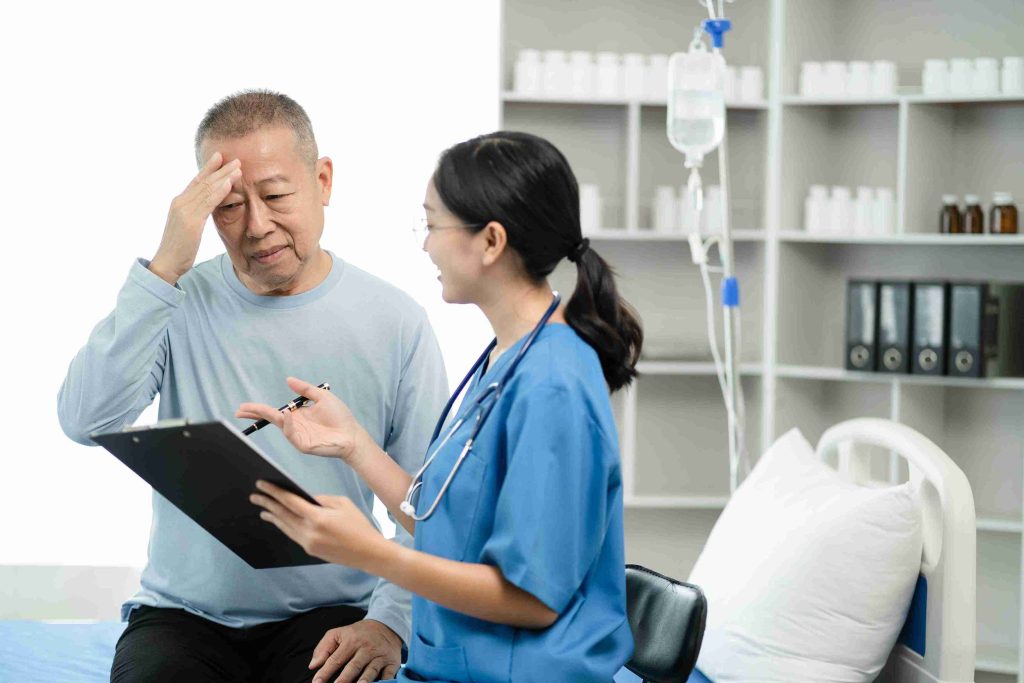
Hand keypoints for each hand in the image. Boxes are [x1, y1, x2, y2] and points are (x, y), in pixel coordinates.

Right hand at [149, 152, 241, 283]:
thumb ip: (197, 214)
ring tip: (238, 167)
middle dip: (220, 169)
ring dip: (224, 177)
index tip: (220, 157)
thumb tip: (207, 208)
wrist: (167, 263)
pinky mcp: (190, 221)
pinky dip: (219, 192)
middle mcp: (180, 202)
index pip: (196, 181)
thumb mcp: (189, 227)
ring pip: (207, 189)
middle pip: (203, 181)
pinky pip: (207, 203)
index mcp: (180, 203)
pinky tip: (229, 184)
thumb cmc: (179, 249)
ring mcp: (184, 210)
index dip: (209, 169)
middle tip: (235, 158)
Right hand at [237, 377, 370, 461]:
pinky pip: (292, 434)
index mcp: (297, 415)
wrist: (352, 434)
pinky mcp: (304, 445)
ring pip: (281, 425)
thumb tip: (287, 379)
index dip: (258, 410)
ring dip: (273, 417)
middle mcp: (295, 426)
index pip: (273, 412)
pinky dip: (289, 424)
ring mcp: (298, 436)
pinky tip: (288, 414)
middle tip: (239, 412)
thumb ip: (305, 389)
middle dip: (255, 415)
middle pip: (271, 420)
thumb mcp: (322, 397)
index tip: (243, 407)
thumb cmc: (339, 416)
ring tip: (265, 410)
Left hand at [249, 480, 386, 569]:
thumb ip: (321, 500)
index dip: (274, 492)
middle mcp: (309, 532)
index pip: (290, 501)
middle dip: (268, 503)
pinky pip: (292, 535)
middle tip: (255, 495)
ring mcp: (308, 543)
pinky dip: (283, 526)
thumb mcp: (343, 504)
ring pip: (285, 526)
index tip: (262, 484)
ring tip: (262, 508)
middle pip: (282, 515)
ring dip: (272, 516)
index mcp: (317, 518)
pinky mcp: (310, 550)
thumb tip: (306, 499)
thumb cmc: (359, 525)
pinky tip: (279, 521)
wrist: (368, 552)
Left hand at [309, 619, 401, 682]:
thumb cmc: (357, 634)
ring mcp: (380, 656)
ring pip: (370, 672)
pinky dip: (384, 682)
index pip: (335, 659)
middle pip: (353, 667)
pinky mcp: (392, 663)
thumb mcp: (338, 633)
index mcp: (351, 641)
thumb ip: (323, 648)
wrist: (386, 626)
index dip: (325, 672)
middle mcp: (366, 648)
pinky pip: (388, 675)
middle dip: (343, 680)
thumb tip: (313, 666)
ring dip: (363, 682)